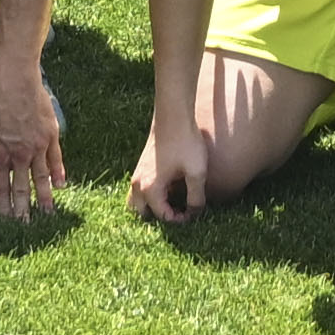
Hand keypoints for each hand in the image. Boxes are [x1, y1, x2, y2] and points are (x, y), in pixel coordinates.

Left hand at [0, 40, 66, 221]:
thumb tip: (1, 153)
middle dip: (22, 208)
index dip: (2, 203)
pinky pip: (56, 158)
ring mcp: (37, 145)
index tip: (4, 218)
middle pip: (21, 186)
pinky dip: (59, 172)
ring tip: (47, 214)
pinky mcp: (51, 134)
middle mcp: (18, 153)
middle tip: (25, 227)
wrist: (14, 76)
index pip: (0, 185)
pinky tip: (61, 185)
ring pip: (41, 177)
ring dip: (44, 197)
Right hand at [129, 107, 218, 224]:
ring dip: (152, 206)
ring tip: (173, 201)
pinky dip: (150, 195)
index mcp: (150, 189)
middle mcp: (138, 184)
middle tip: (181, 210)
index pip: (163, 216)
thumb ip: (196, 197)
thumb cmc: (185, 142)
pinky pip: (139, 189)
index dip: (181, 219)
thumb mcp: (197, 172)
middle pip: (143, 213)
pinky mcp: (141, 165)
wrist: (173, 115)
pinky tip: (170, 187)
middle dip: (161, 216)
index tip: (195, 211)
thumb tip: (194, 213)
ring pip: (137, 201)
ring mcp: (137, 173)